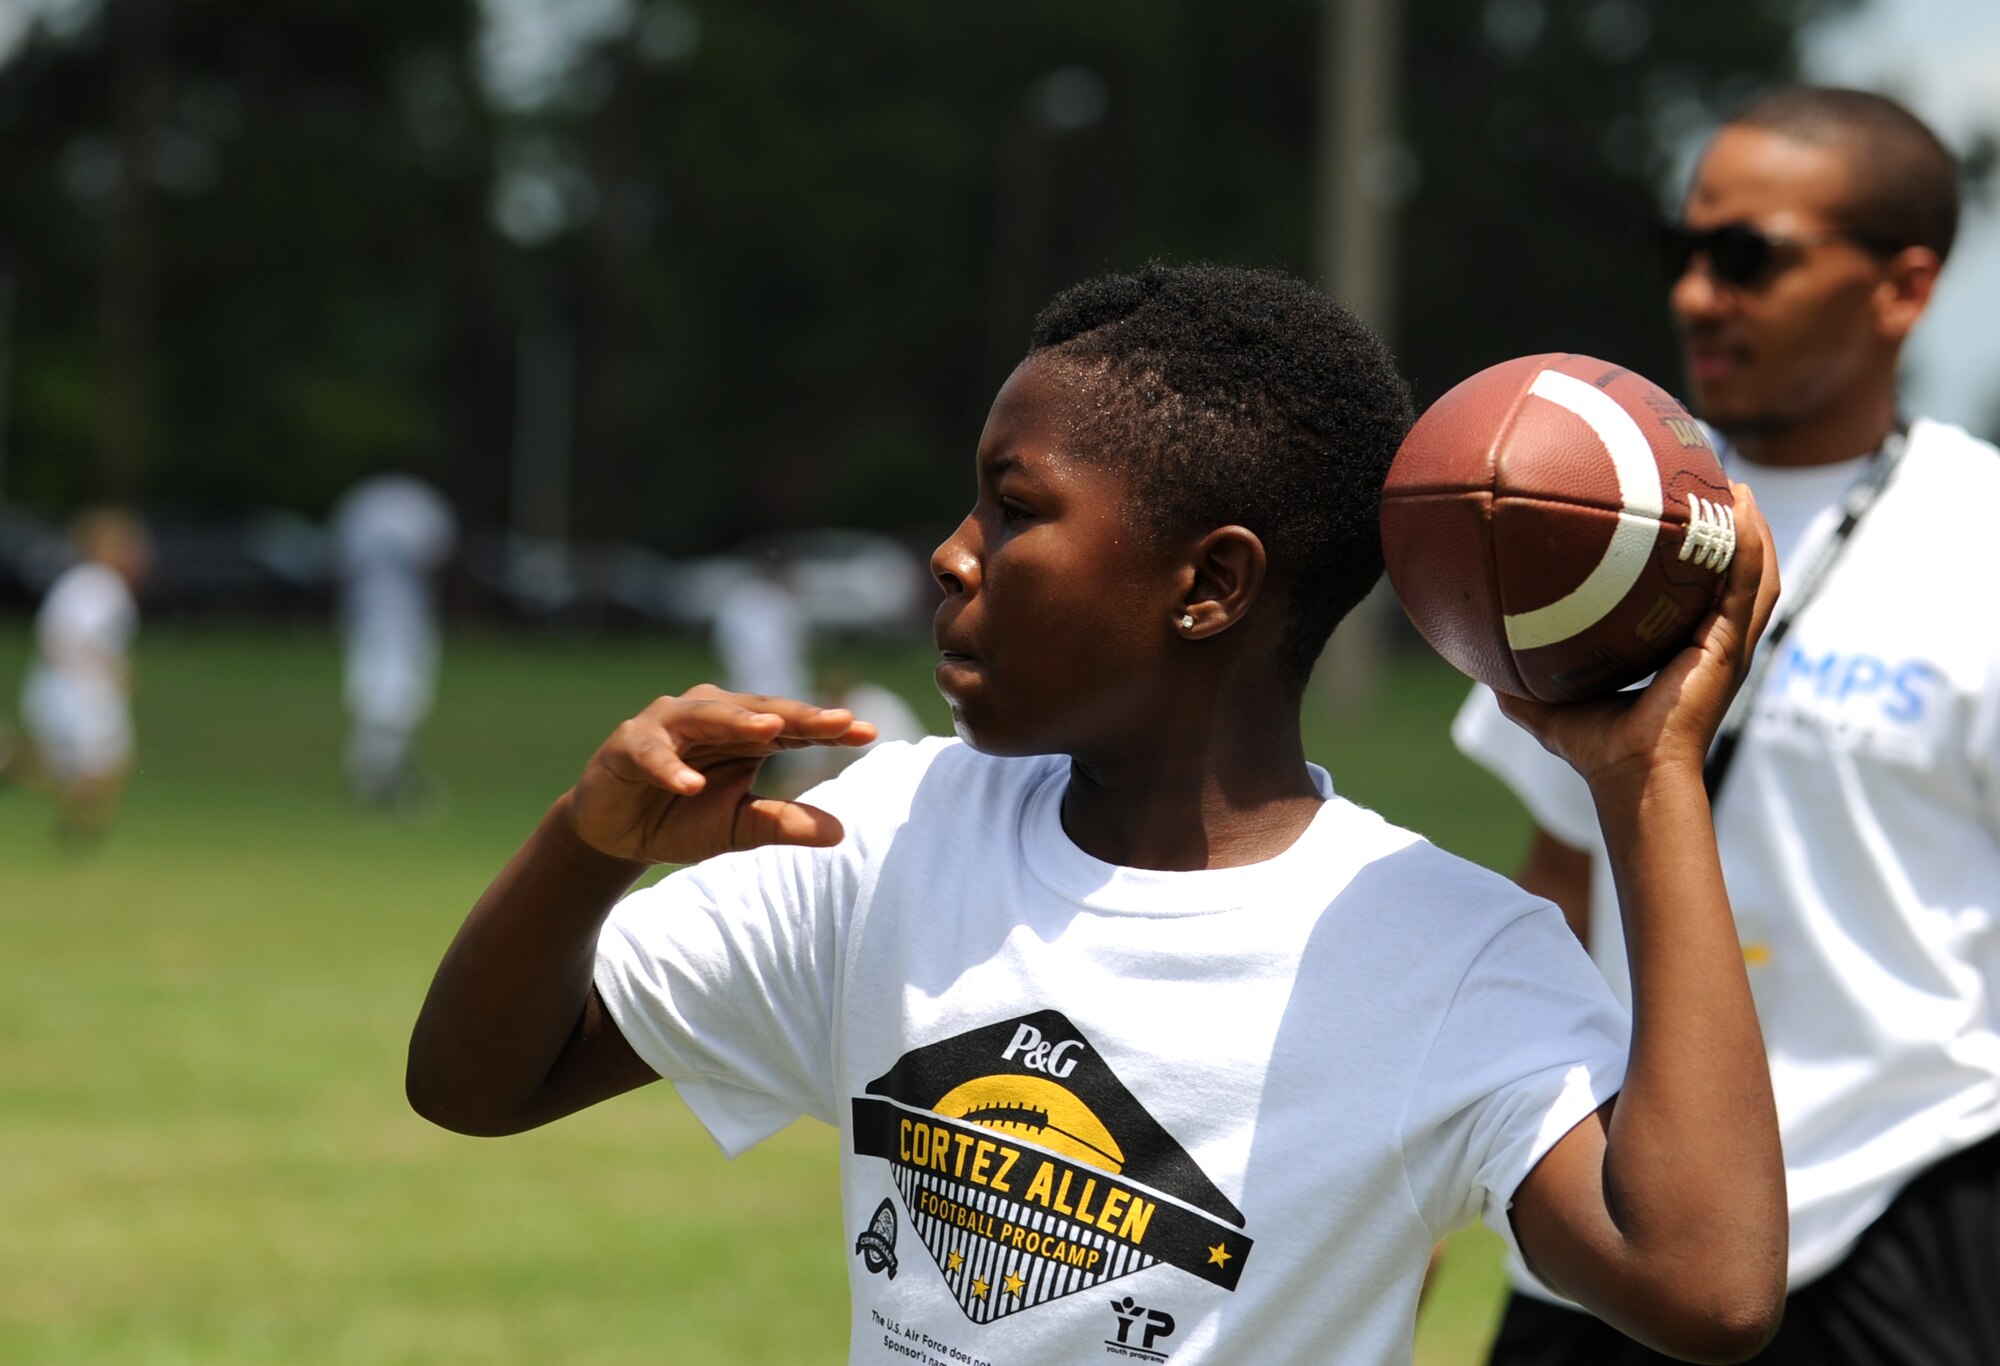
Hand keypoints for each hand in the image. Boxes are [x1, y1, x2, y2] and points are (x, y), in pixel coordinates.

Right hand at [565, 684, 877, 864]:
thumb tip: (841, 832)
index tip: (870, 734)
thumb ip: (783, 824)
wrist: (616, 834)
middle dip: (798, 715)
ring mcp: (667, 724)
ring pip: (707, 716)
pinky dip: (670, 767)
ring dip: (737, 720)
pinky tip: (690, 785)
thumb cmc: (684, 818)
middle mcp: (710, 716)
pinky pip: (653, 753)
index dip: (829, 729)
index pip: (793, 726)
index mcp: (745, 733)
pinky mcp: (627, 745)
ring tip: (771, 730)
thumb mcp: (739, 827)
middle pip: (759, 711)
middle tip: (838, 721)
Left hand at [1497, 483, 1778, 787]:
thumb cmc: (1595, 751)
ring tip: (1735, 488)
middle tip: (1711, 486)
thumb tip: (1471, 659)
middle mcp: (1709, 644)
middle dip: (1728, 531)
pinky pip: (1745, 587)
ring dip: (1749, 530)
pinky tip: (1741, 510)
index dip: (1689, 557)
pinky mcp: (1728, 647)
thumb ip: (1514, 683)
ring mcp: (1724, 645)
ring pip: (1752, 575)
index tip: (1673, 516)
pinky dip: (1748, 548)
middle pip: (1732, 575)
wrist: (1629, 776)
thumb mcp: (1546, 706)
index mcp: (1677, 651)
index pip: (1690, 593)